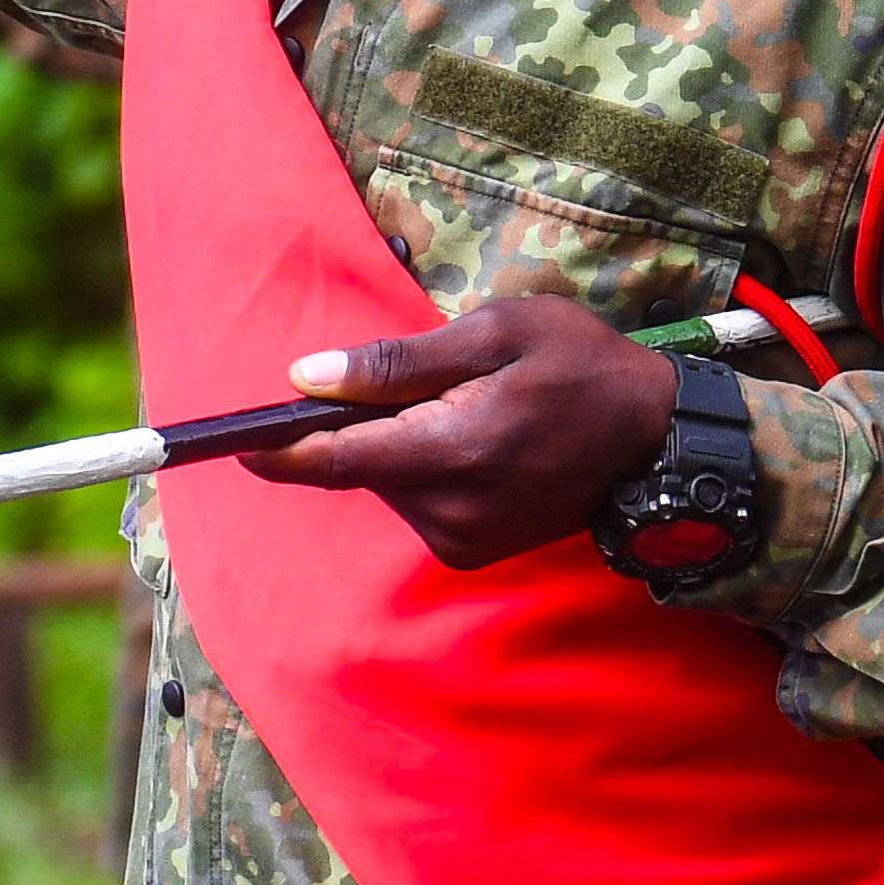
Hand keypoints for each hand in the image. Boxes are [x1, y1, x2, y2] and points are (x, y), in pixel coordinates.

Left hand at [251, 297, 684, 571]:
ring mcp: (463, 539)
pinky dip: (426, 468)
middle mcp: (451, 510)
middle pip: (360, 467)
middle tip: (430, 381)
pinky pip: (417, 501)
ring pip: (388, 483)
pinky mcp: (471, 550)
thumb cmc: (579, 366)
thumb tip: (307, 377)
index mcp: (452, 451)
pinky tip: (478, 440)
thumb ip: (396, 362)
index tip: (229, 440)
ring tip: (470, 407)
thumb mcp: (494, 334)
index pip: (336, 460)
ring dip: (401, 444)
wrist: (655, 440)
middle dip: (365, 423)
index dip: (276, 450)